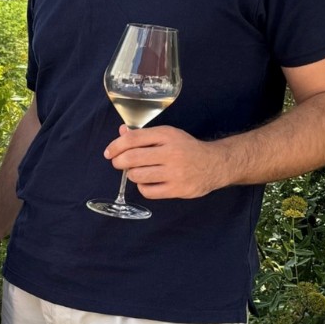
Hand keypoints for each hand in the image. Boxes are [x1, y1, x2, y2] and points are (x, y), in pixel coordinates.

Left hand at [104, 124, 227, 198]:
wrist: (215, 164)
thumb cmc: (186, 148)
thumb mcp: (167, 135)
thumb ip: (143, 134)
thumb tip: (121, 132)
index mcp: (167, 135)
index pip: (132, 139)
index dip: (115, 146)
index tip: (109, 152)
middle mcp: (171, 153)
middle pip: (132, 158)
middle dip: (119, 162)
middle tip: (119, 163)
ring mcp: (175, 173)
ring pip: (137, 175)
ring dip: (132, 174)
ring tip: (138, 172)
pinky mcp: (178, 189)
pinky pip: (148, 191)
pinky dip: (143, 187)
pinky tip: (148, 182)